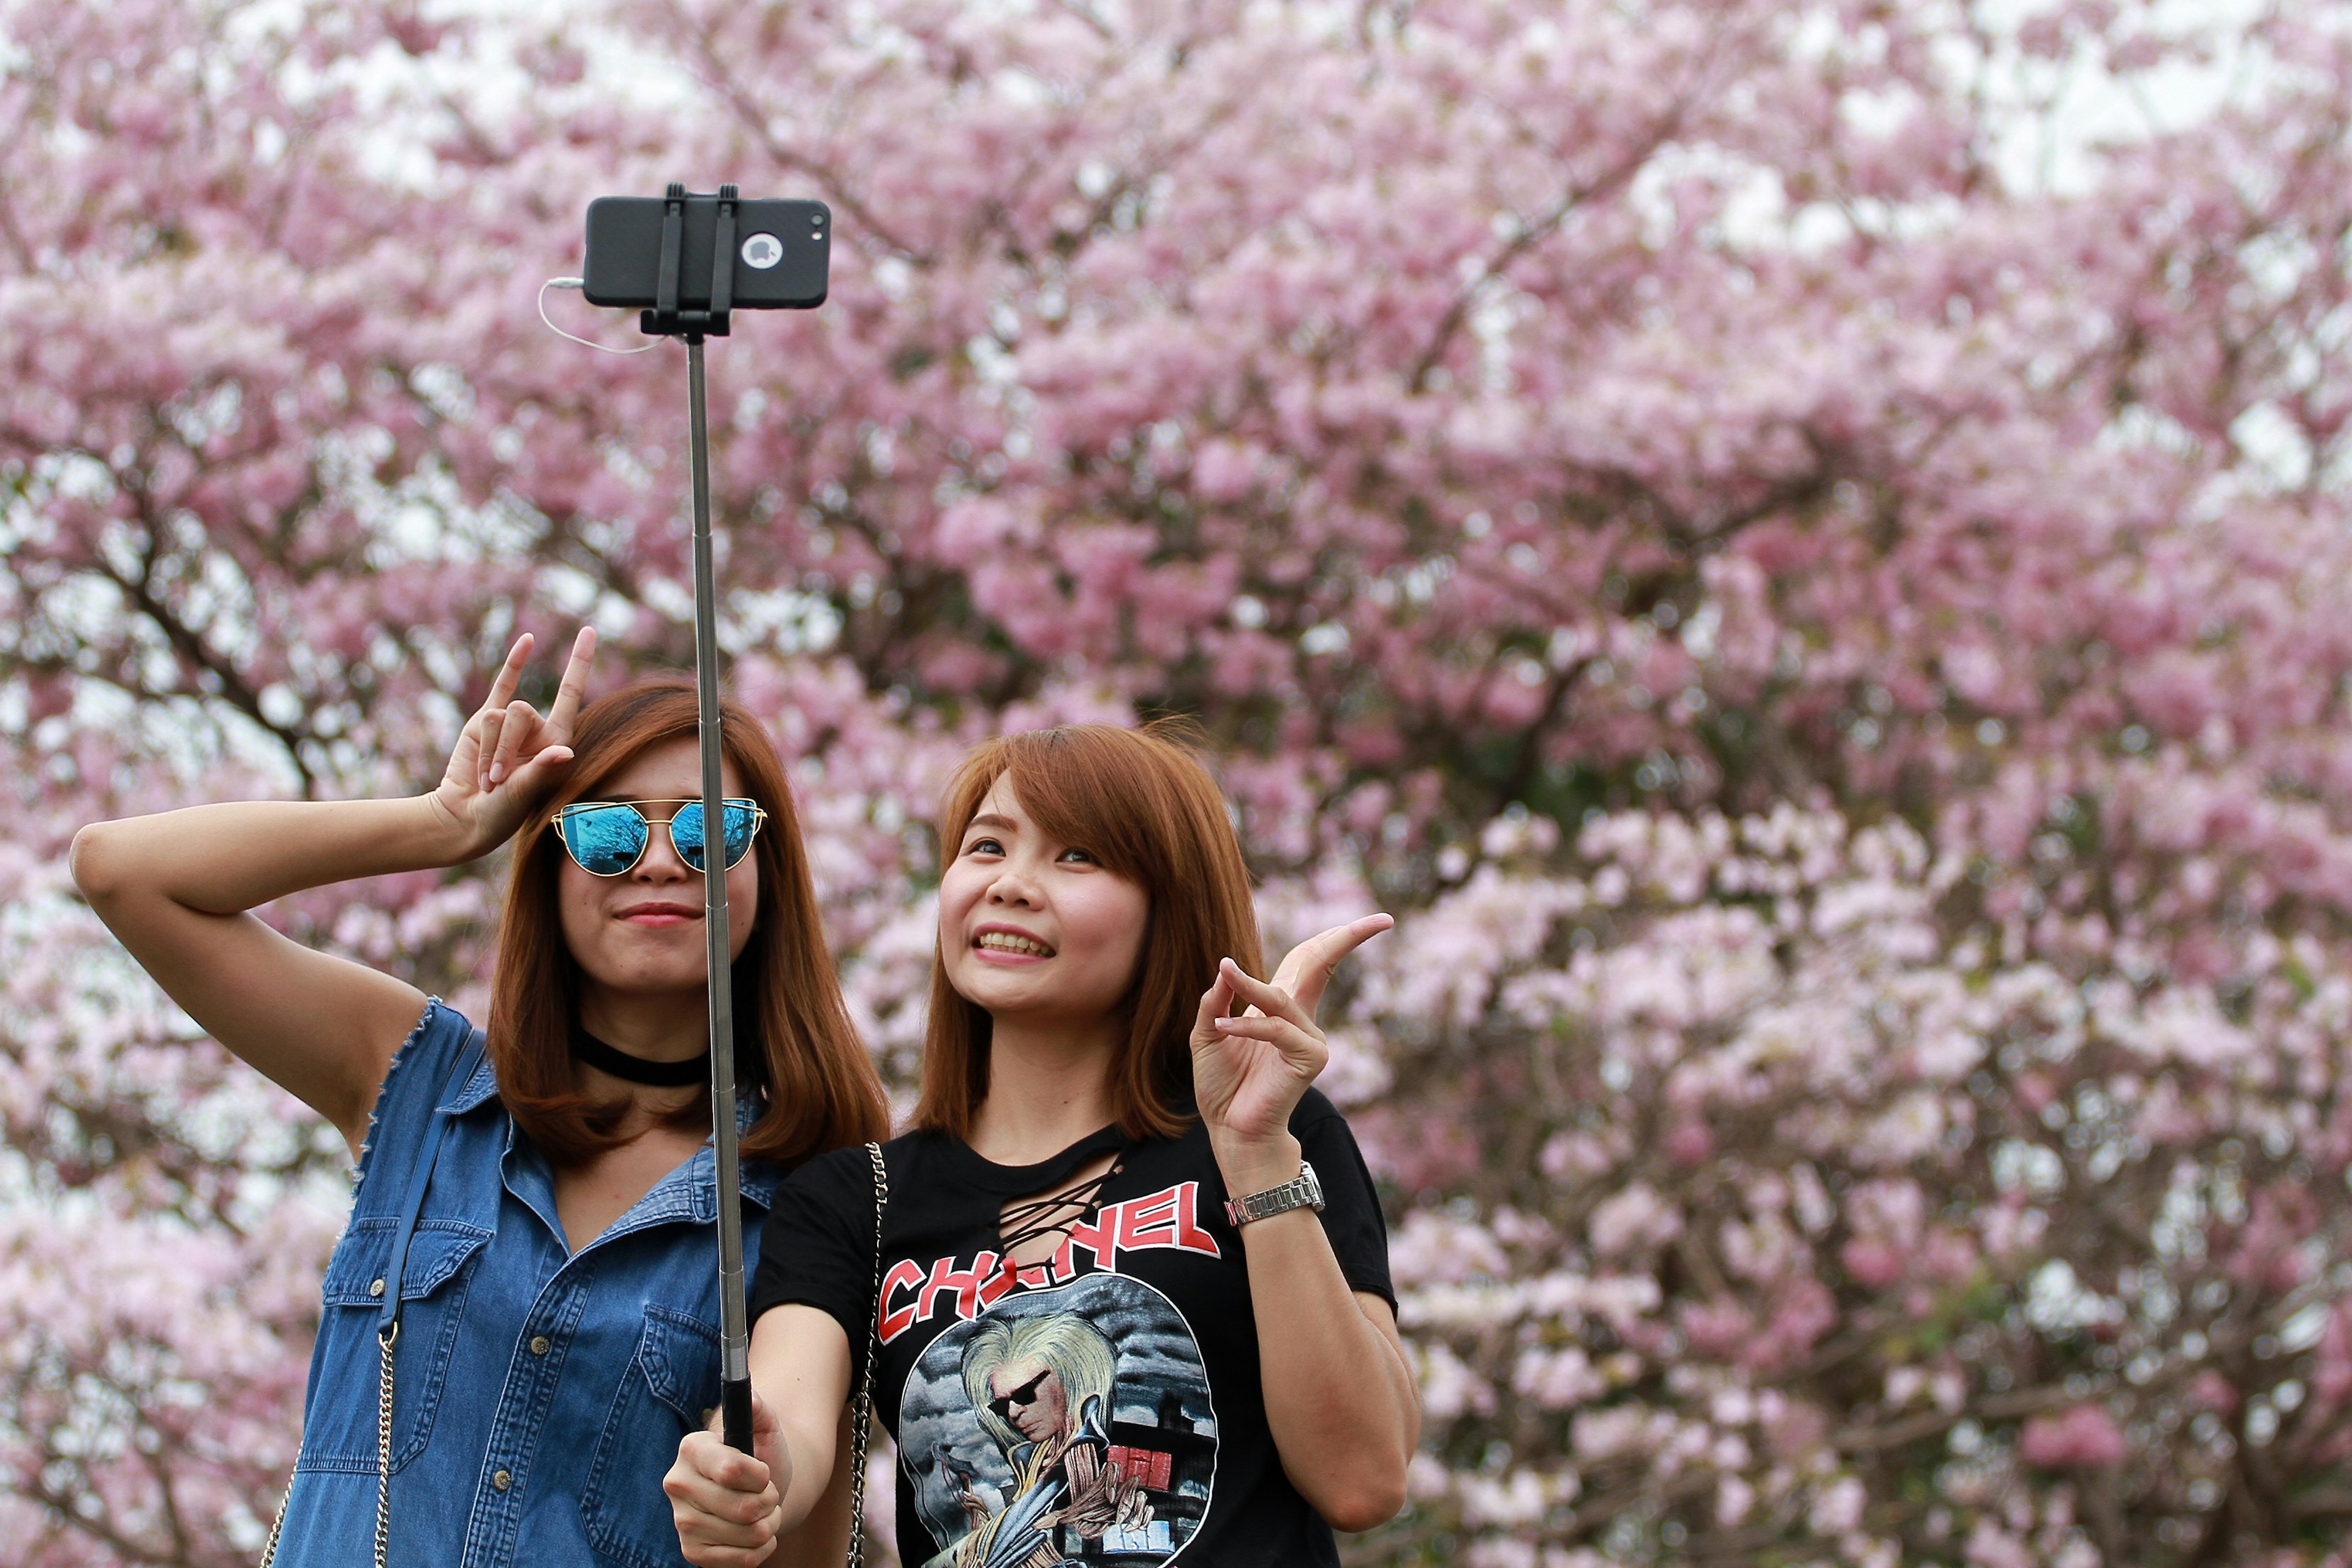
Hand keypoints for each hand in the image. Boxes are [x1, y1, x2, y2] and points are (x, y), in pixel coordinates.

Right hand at [427, 628, 594, 859]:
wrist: (466, 816)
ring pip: (496, 716)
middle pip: (520, 712)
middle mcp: (537, 728)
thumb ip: (541, 769)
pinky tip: (528, 641)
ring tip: (487, 779)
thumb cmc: (503, 812)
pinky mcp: (482, 722)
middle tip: (497, 781)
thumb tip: (564, 753)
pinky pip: (500, 687)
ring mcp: (509, 724)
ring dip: (487, 750)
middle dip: (503, 747)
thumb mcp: (525, 793)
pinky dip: (513, 664)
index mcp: (556, 741)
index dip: (579, 662)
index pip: (570, 693)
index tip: (590, 630)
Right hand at [666, 1391, 789, 1567]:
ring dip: (769, 1524)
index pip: (730, 1470)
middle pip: (742, 1508)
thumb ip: (760, 1410)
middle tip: (767, 1493)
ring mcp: (682, 1522)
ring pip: (747, 1534)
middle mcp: (678, 1485)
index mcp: (691, 1449)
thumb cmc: (760, 1457)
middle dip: (769, 1501)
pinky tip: (754, 1533)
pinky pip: (743, 1559)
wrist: (755, 1492)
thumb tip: (753, 1397)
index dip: (759, 1475)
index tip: (763, 1472)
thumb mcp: (765, 1428)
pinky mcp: (692, 1552)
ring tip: (763, 1511)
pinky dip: (761, 1548)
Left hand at [1190, 914, 1391, 1186]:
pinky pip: (1275, 1030)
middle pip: (1322, 962)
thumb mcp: (1208, 1032)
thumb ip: (1216, 1000)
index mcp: (1282, 1006)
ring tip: (1225, 970)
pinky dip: (1246, 1027)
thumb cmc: (1221, 1084)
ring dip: (1249, 985)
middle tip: (1382, 919)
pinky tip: (1222, 1029)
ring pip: (1280, 998)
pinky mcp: (1310, 1059)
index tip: (1374, 920)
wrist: (1230, 1129)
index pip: (1310, 959)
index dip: (1332, 936)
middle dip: (1348, 937)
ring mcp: (1309, 1038)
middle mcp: (1301, 1017)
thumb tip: (1226, 968)